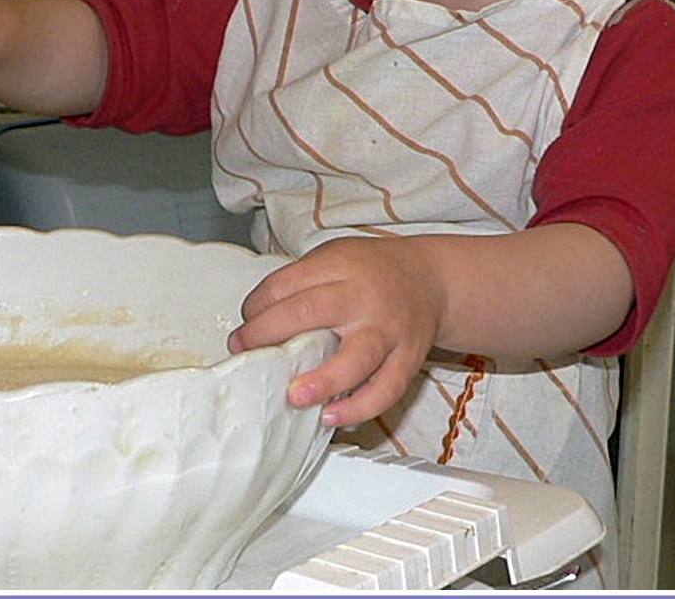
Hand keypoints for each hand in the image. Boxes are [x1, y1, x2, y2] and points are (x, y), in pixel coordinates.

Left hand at [227, 236, 442, 428]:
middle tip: (249, 356)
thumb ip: (299, 284)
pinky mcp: (407, 359)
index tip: (243, 334)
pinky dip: (359, 407)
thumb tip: (256, 322)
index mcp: (338, 267)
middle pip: (311, 312)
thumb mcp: (334, 258)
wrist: (431, 280)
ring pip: (357, 357)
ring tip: (295, 397)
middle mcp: (362, 298)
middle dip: (272, 335)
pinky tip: (332, 417)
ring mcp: (387, 330)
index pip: (285, 285)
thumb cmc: (375, 272)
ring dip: (323, 380)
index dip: (256, 310)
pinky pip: (385, 389)